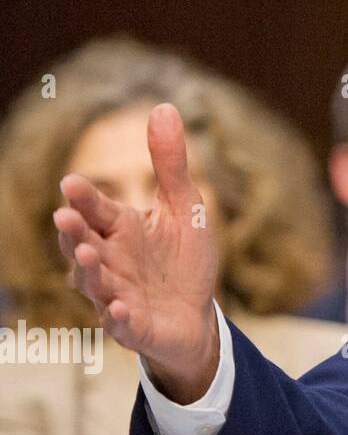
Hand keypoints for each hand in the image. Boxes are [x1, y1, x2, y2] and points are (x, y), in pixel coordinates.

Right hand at [53, 103, 219, 401]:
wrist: (196, 316)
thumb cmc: (183, 259)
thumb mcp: (185, 207)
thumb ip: (170, 164)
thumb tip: (163, 106)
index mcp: (120, 229)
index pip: (96, 210)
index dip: (84, 198)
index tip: (71, 182)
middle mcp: (111, 261)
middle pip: (83, 245)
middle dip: (73, 233)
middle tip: (65, 215)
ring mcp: (117, 296)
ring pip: (95, 284)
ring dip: (90, 271)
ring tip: (89, 255)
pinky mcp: (133, 328)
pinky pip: (121, 324)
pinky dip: (118, 317)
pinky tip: (119, 309)